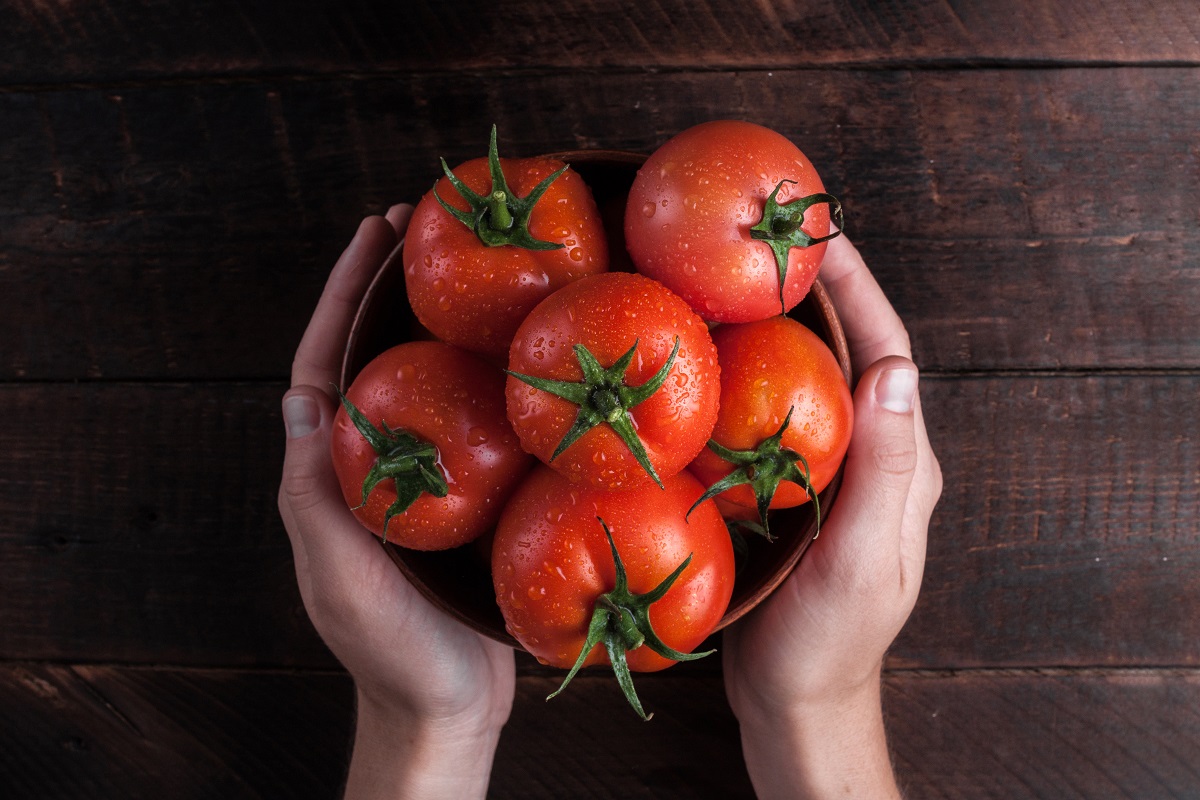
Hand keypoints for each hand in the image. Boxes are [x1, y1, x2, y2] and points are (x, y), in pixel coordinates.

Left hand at [278, 206, 513, 798]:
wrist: (448, 707)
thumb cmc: (391, 650)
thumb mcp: (340, 574)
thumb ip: (314, 496)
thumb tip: (299, 399)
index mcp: (330, 475)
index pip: (324, 366)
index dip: (343, 297)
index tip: (372, 236)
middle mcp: (370, 467)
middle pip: (375, 359)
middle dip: (391, 291)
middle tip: (425, 227)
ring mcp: (420, 481)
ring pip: (425, 385)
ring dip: (441, 325)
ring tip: (476, 270)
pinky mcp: (466, 500)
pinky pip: (473, 425)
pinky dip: (488, 380)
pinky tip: (523, 356)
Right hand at [722, 234, 942, 798]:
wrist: (796, 696)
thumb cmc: (827, 641)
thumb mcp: (860, 559)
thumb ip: (883, 471)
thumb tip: (896, 370)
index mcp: (902, 465)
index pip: (888, 354)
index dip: (859, 289)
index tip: (823, 232)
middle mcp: (874, 456)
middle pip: (853, 352)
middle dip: (821, 289)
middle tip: (771, 234)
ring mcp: (833, 471)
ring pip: (813, 377)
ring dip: (785, 322)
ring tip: (738, 275)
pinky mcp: (792, 487)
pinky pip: (778, 412)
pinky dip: (753, 371)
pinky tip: (715, 355)